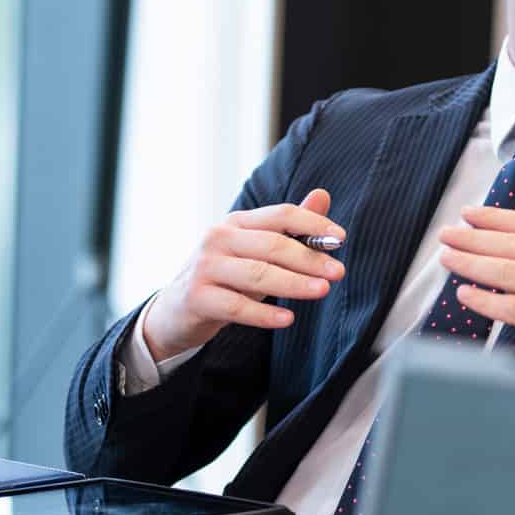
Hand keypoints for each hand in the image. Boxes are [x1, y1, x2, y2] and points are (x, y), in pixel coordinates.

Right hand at [141, 189, 344, 361]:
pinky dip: (264, 314)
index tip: (340, 238)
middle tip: (338, 272)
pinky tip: (287, 318)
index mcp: (237, 222)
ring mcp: (205, 267)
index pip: (281, 214)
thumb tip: (323, 195)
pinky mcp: (197, 298)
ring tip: (322, 291)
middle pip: (272, 244)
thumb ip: (289, 227)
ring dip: (294, 283)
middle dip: (310, 258)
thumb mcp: (256, 250)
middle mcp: (218, 238)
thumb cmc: (225, 278)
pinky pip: (237, 306)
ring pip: (257, 274)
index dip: (313, 223)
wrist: (174, 311)